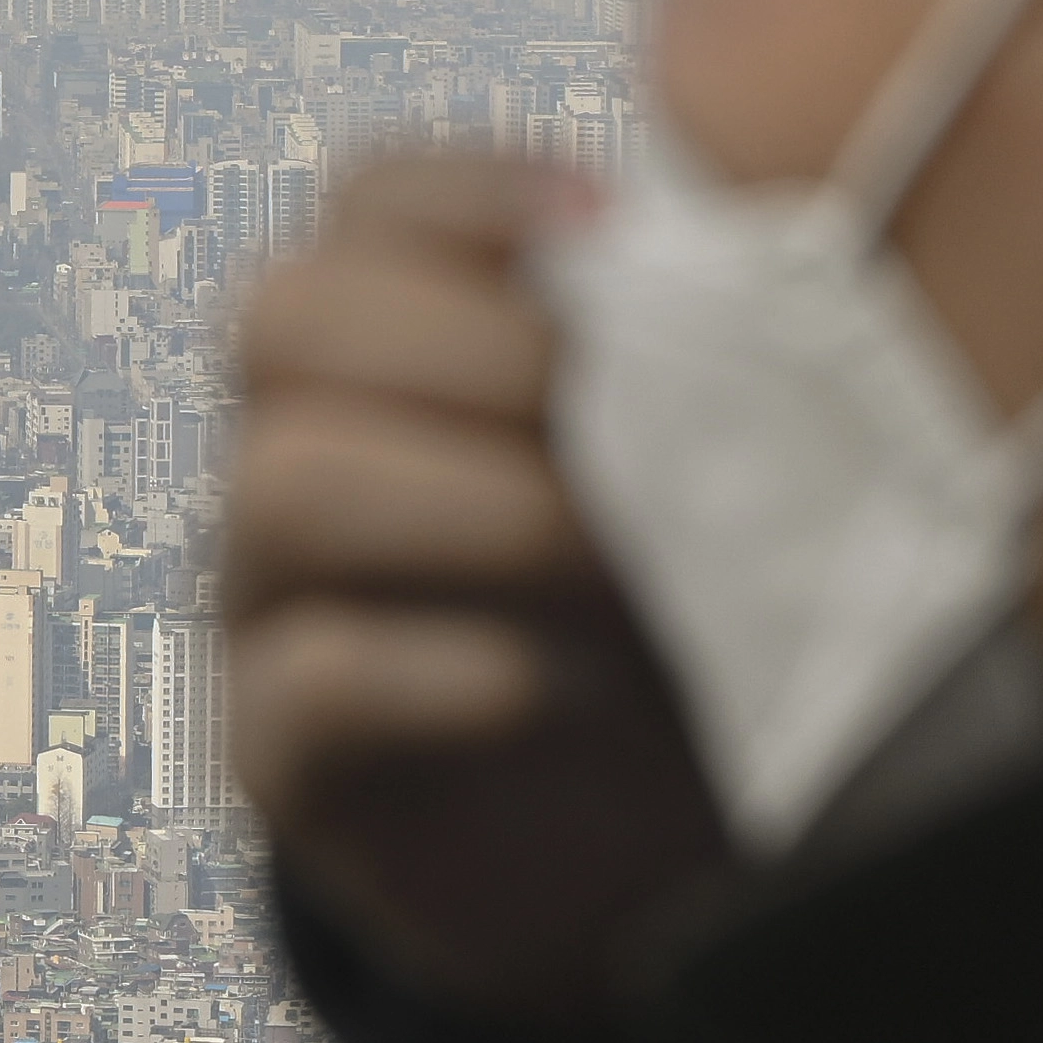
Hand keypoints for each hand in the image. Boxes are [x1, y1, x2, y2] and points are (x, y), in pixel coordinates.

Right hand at [225, 154, 729, 1020]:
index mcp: (391, 344)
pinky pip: (310, 683)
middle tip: (616, 403)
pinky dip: (451, 670)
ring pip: (280, 487)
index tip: (616, 217)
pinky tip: (573, 684)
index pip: (369, 201)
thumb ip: (692, 351)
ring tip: (622, 559)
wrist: (633, 854)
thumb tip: (774, 244)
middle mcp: (297, 447)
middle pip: (281, 316)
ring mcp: (268, 605)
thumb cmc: (680, 611)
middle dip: (466, 343)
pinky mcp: (278, 755)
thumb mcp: (690, 465)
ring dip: (474, 505)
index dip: (477, 188)